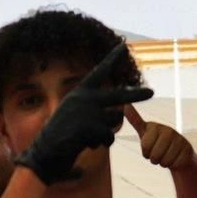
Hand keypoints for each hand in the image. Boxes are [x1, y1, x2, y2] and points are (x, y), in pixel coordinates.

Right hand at [15, 44, 153, 184]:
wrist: (44, 151)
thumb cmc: (61, 134)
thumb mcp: (73, 112)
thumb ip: (92, 107)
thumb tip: (120, 110)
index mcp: (80, 91)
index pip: (99, 72)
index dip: (111, 59)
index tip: (123, 46)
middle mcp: (85, 98)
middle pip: (119, 96)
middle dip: (136, 95)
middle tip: (152, 92)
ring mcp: (88, 112)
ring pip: (114, 120)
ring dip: (107, 131)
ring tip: (89, 136)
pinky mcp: (89, 127)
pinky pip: (109, 136)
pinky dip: (102, 142)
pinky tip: (87, 144)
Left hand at [125, 105, 194, 171]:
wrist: (177, 150)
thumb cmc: (157, 141)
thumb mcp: (144, 132)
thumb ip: (134, 120)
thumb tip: (125, 104)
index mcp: (155, 126)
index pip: (146, 146)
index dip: (146, 152)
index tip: (150, 147)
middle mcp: (168, 130)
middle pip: (155, 156)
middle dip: (154, 159)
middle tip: (158, 153)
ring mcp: (179, 139)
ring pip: (165, 161)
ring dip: (163, 162)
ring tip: (166, 155)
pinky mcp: (188, 148)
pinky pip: (175, 164)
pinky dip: (173, 165)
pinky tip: (175, 158)